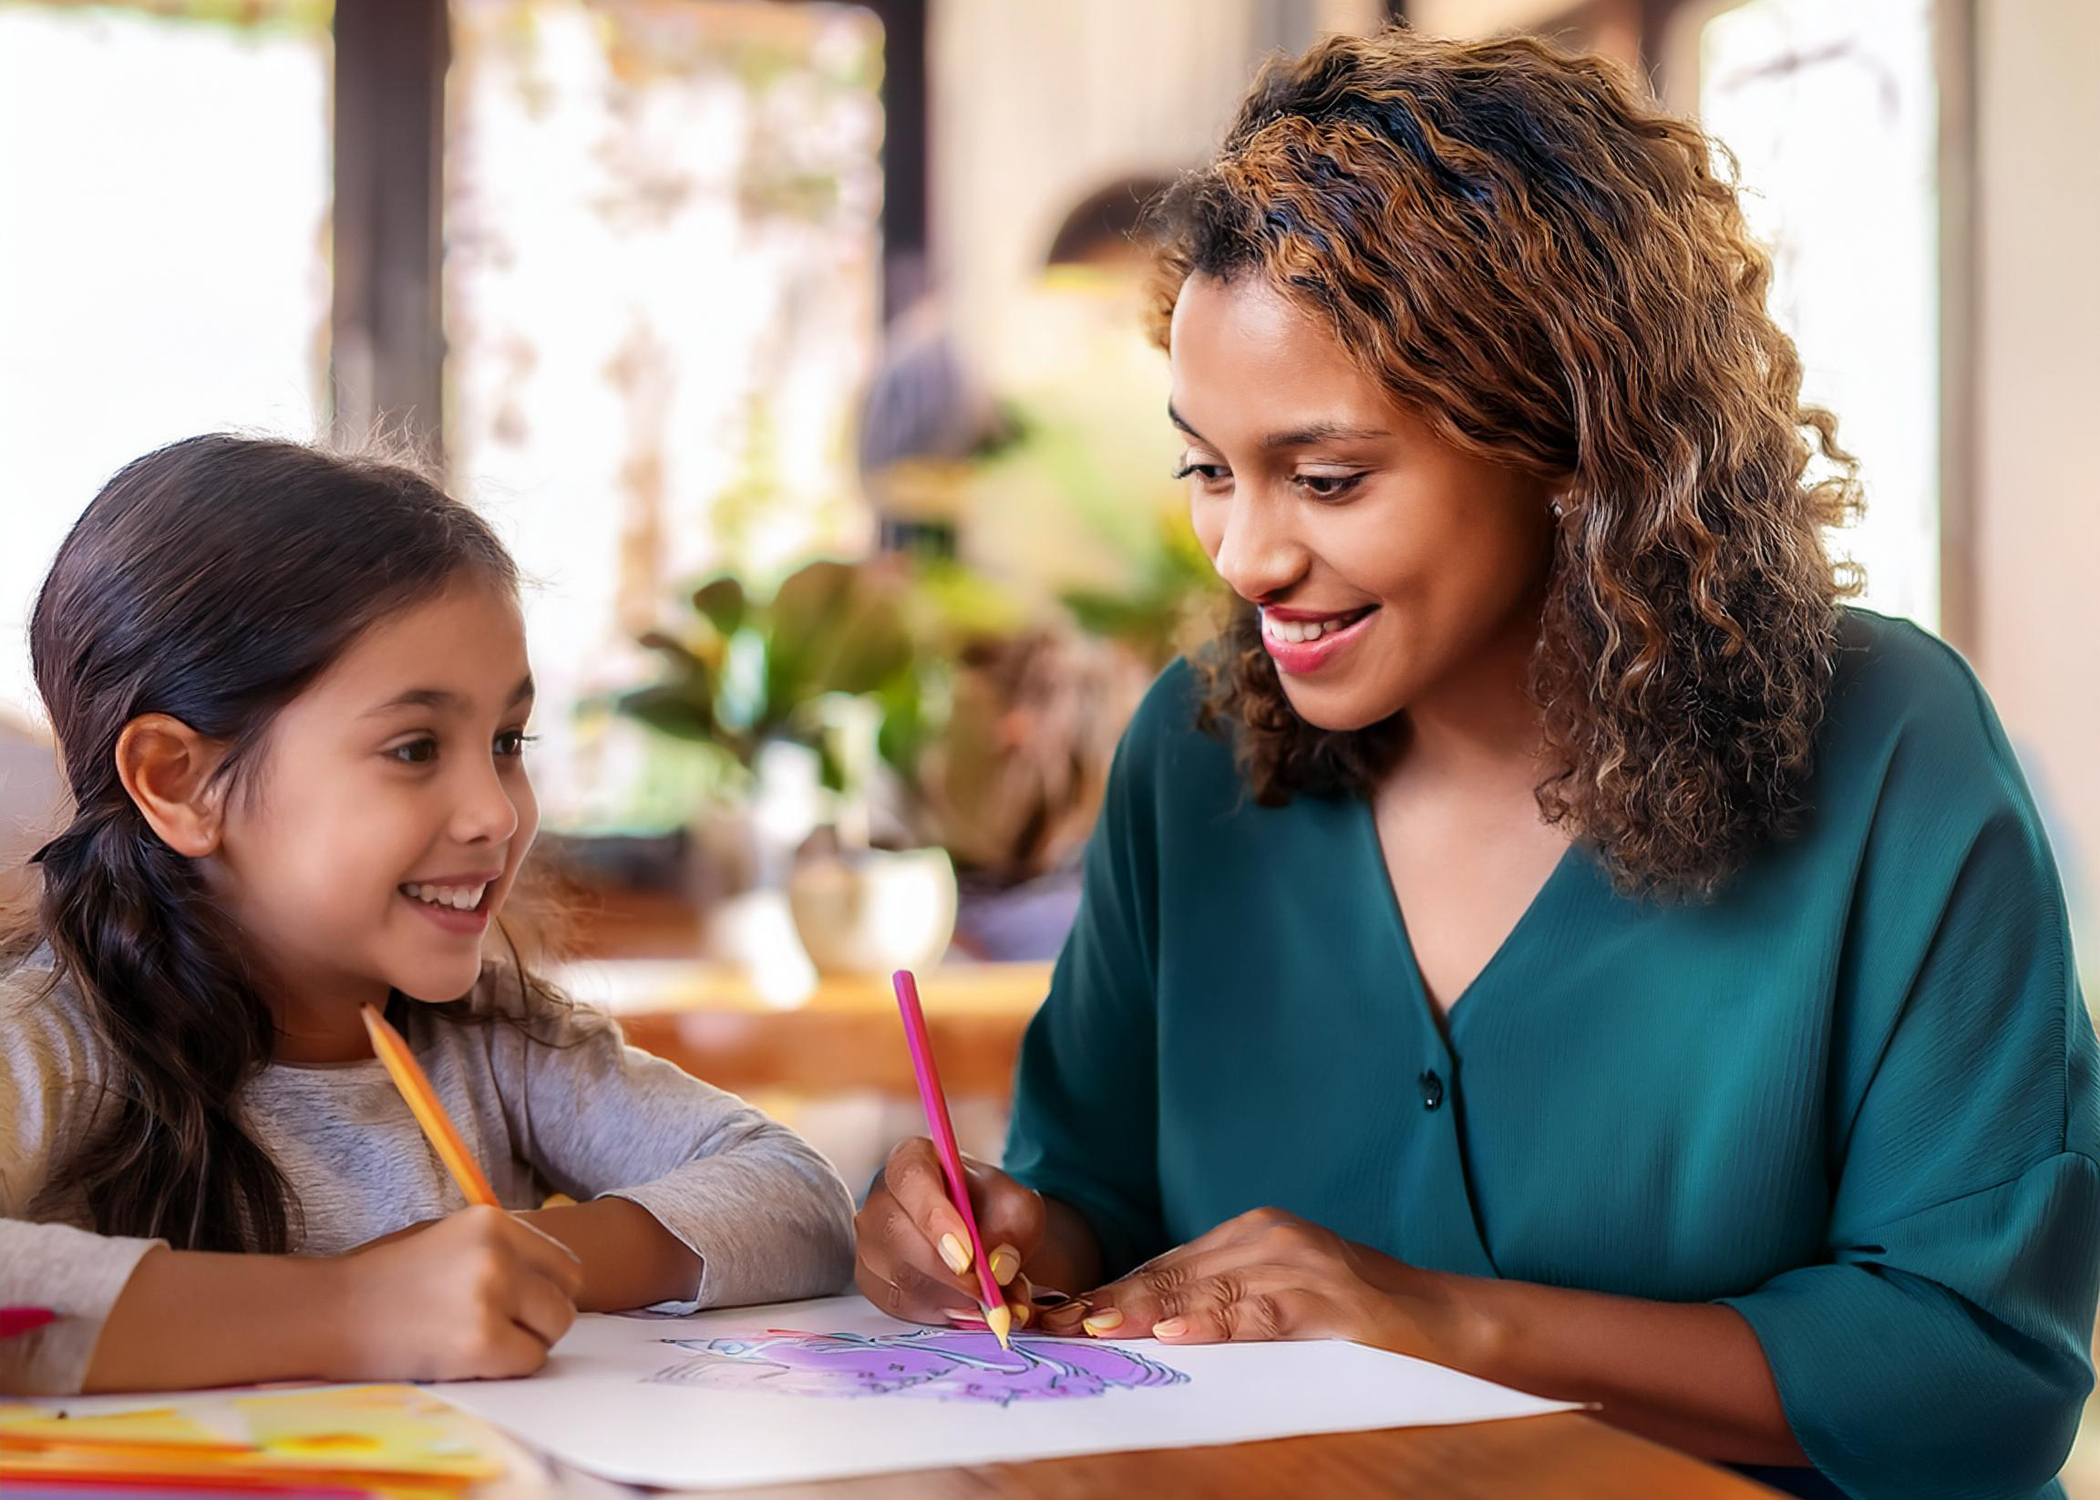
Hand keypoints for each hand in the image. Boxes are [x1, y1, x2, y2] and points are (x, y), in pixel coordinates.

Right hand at [328, 1204, 583, 1379]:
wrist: (327, 1312)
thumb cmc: (385, 1279)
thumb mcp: (448, 1238)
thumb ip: (500, 1249)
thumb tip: (551, 1275)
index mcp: (493, 1221)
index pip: (564, 1263)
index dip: (547, 1290)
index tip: (521, 1306)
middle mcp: (498, 1253)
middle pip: (565, 1298)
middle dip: (540, 1319)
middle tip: (499, 1329)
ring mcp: (491, 1295)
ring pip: (553, 1331)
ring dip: (526, 1344)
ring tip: (478, 1341)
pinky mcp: (481, 1341)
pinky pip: (529, 1362)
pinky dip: (505, 1368)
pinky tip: (465, 1358)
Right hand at [855, 1137, 1043, 1326]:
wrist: (984, 1235)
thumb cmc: (993, 1210)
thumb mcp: (1018, 1208)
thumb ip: (1014, 1230)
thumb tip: (997, 1267)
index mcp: (913, 1159)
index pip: (910, 1179)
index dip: (934, 1217)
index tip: (967, 1255)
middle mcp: (881, 1197)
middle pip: (896, 1234)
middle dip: (947, 1273)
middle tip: (986, 1292)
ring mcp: (870, 1241)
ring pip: (898, 1276)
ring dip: (950, 1298)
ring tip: (990, 1301)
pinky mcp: (872, 1280)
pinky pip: (898, 1304)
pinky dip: (938, 1313)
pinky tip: (967, 1307)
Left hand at [1049, 1206, 1448, 1351]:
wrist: (1449, 1321)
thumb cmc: (1362, 1323)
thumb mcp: (1281, 1304)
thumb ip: (1224, 1305)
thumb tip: (1152, 1330)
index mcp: (1254, 1234)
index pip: (1166, 1264)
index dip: (1110, 1291)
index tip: (1057, 1316)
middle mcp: (1268, 1236)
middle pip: (1173, 1272)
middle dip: (1109, 1301)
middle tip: (1053, 1328)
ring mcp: (1298, 1262)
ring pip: (1205, 1288)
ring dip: (1144, 1311)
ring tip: (1092, 1329)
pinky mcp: (1326, 1296)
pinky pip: (1258, 1312)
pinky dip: (1214, 1324)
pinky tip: (1175, 1336)